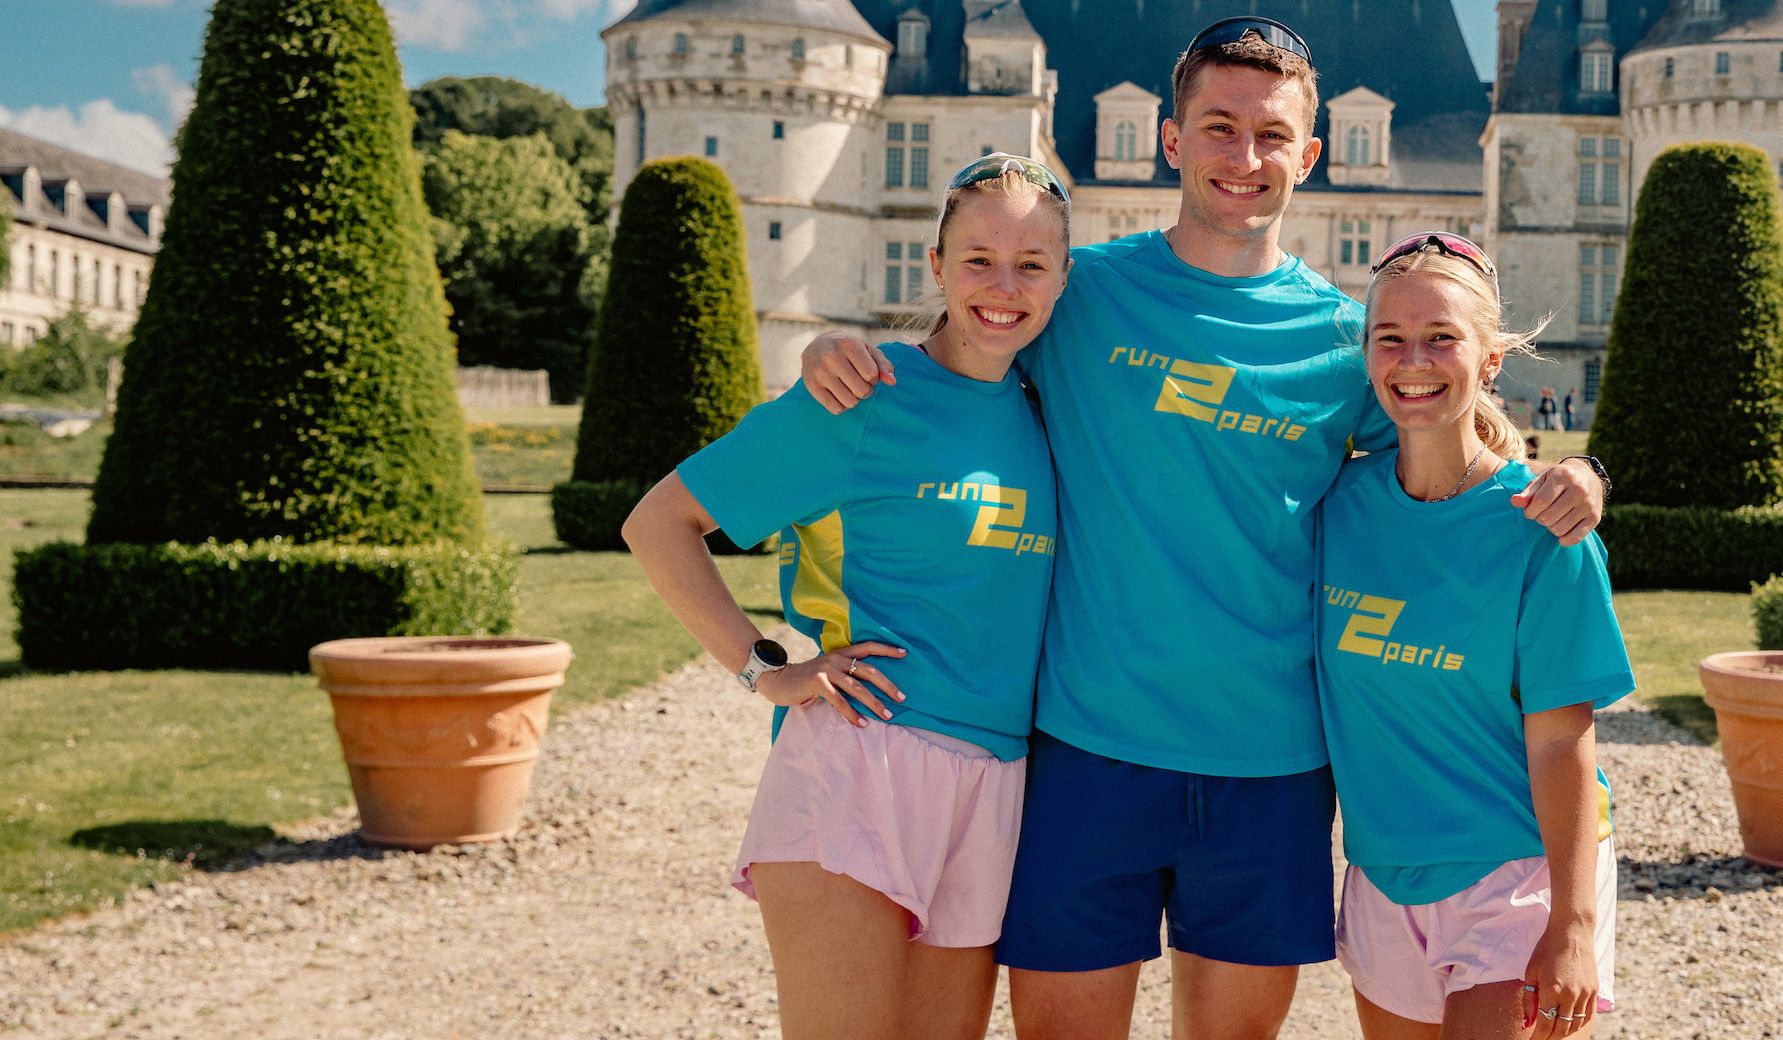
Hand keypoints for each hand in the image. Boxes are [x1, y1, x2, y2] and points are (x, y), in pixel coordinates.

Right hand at [754, 642, 907, 726]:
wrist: (778, 680)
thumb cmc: (805, 679)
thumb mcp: (826, 670)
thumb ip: (843, 673)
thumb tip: (867, 687)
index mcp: (840, 653)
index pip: (868, 647)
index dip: (886, 649)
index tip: (904, 653)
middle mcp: (836, 659)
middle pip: (869, 670)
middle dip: (888, 685)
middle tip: (902, 698)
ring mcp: (826, 670)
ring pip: (857, 687)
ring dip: (874, 703)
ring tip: (887, 715)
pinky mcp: (817, 683)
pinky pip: (840, 701)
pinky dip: (852, 713)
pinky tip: (862, 723)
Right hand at [802, 330, 895, 414]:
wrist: (816, 346)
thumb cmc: (849, 350)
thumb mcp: (868, 350)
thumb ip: (883, 365)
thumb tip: (892, 382)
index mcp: (849, 345)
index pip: (872, 375)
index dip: (873, 378)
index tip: (866, 373)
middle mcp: (832, 357)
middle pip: (862, 391)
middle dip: (865, 390)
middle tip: (859, 383)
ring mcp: (819, 372)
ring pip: (850, 402)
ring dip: (854, 399)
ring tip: (850, 388)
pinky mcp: (811, 386)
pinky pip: (836, 409)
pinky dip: (842, 406)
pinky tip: (839, 394)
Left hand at [1510, 458, 1602, 545]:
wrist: (1588, 477)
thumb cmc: (1559, 480)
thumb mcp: (1543, 480)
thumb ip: (1528, 492)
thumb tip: (1514, 502)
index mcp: (1564, 476)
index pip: (1540, 502)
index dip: (1530, 511)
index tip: (1529, 512)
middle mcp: (1579, 490)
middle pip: (1548, 517)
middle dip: (1539, 519)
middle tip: (1542, 514)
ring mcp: (1589, 505)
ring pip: (1559, 529)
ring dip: (1550, 528)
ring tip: (1552, 519)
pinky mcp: (1595, 518)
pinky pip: (1575, 537)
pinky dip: (1564, 539)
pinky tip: (1560, 533)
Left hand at [1520, 922, 1597, 1038]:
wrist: (1572, 933)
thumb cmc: (1546, 949)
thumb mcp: (1531, 972)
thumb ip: (1529, 999)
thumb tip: (1527, 1023)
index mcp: (1551, 990)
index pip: (1544, 1023)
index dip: (1538, 1036)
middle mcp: (1570, 995)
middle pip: (1561, 1028)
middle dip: (1550, 1037)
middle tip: (1541, 1039)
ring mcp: (1585, 994)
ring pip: (1575, 1024)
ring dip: (1564, 1032)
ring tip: (1553, 1033)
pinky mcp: (1594, 991)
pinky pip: (1587, 1015)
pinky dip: (1578, 1023)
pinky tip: (1570, 1024)